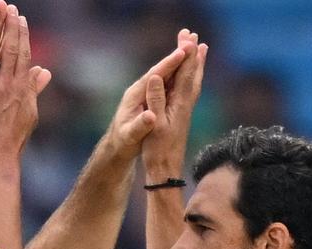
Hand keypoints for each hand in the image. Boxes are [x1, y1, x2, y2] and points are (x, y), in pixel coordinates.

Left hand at [0, 1, 51, 164]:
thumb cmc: (14, 136)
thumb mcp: (29, 112)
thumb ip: (33, 89)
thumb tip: (44, 72)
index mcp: (22, 87)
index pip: (23, 54)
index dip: (21, 34)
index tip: (19, 18)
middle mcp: (7, 85)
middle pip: (8, 49)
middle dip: (6, 26)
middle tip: (4, 6)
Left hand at [100, 41, 192, 161]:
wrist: (117, 146)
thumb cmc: (123, 142)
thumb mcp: (130, 136)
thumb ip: (140, 126)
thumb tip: (151, 116)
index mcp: (136, 95)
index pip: (155, 75)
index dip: (169, 63)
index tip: (182, 52)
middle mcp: (141, 89)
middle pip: (161, 68)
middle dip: (176, 55)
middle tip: (192, 38)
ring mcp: (146, 92)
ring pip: (166, 73)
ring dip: (180, 61)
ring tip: (194, 46)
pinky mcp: (151, 97)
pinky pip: (167, 82)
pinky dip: (178, 73)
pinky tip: (188, 67)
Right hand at [142, 29, 208, 179]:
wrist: (166, 172)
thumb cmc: (158, 151)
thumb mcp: (154, 125)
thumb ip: (156, 100)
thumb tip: (157, 76)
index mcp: (179, 105)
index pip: (184, 74)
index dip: (186, 55)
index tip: (189, 37)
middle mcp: (186, 106)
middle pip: (192, 74)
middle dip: (193, 54)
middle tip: (194, 35)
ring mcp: (185, 111)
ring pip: (193, 81)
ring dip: (195, 64)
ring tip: (199, 50)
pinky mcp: (182, 117)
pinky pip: (189, 91)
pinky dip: (191, 78)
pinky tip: (190, 78)